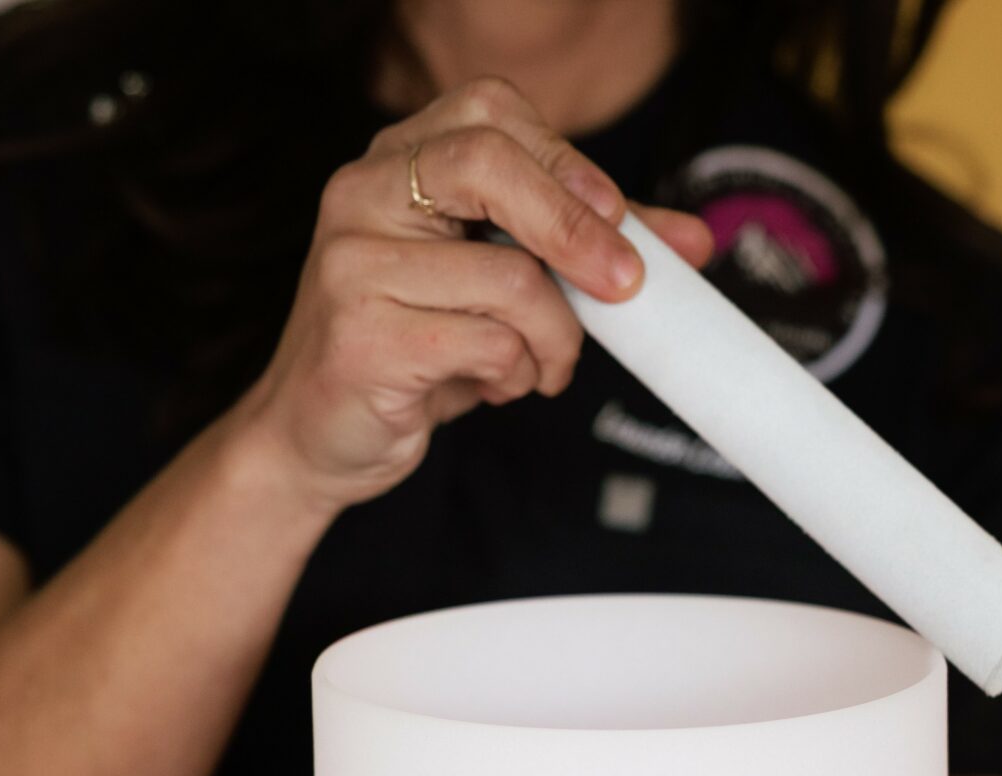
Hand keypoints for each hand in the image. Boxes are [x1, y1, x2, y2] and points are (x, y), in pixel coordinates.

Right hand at [229, 75, 713, 514]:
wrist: (314, 437)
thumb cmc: (410, 350)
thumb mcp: (493, 283)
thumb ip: (578, 249)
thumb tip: (687, 241)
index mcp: (390, 163)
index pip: (490, 112)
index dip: (566, 160)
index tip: (620, 218)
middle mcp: (359, 194)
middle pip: (488, 160)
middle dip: (577, 225)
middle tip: (625, 287)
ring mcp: (350, 262)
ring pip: (508, 276)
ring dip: (554, 338)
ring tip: (541, 367)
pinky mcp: (359, 335)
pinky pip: (485, 342)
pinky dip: (515, 373)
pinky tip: (495, 386)